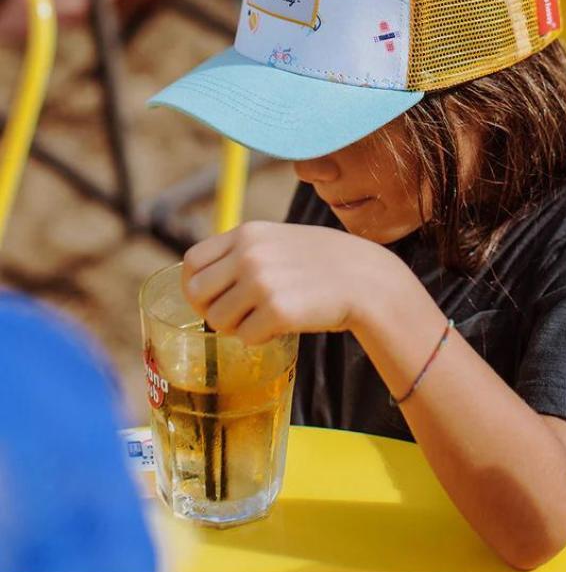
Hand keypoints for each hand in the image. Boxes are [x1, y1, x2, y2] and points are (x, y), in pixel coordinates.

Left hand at [182, 221, 411, 343]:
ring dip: (238, 327)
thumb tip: (204, 280)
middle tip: (238, 316)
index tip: (212, 298)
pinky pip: (246, 337)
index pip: (192, 261)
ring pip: (218, 321)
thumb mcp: (280, 240)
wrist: (367, 279)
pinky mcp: (277, 311)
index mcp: (248, 233)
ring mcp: (262, 282)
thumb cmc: (325, 263)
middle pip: (197, 294)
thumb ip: (245, 252)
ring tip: (266, 318)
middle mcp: (249, 254)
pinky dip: (261, 338)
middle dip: (212, 311)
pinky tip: (283, 326)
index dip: (197, 285)